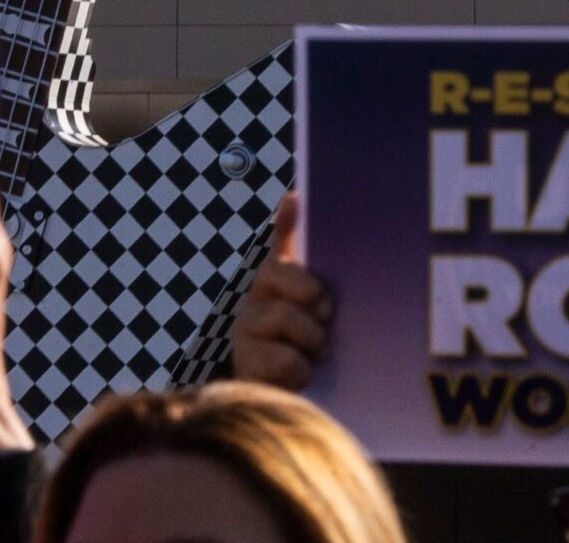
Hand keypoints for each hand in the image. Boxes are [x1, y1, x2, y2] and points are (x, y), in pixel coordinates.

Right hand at [230, 193, 329, 391]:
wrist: (283, 373)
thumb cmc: (299, 320)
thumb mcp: (302, 282)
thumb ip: (293, 239)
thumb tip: (292, 195)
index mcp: (267, 279)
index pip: (279, 270)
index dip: (307, 289)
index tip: (324, 304)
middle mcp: (248, 307)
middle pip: (285, 312)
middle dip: (313, 325)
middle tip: (324, 328)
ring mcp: (243, 339)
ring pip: (288, 339)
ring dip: (311, 348)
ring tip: (315, 352)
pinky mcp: (246, 368)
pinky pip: (285, 366)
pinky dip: (301, 372)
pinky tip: (301, 372)